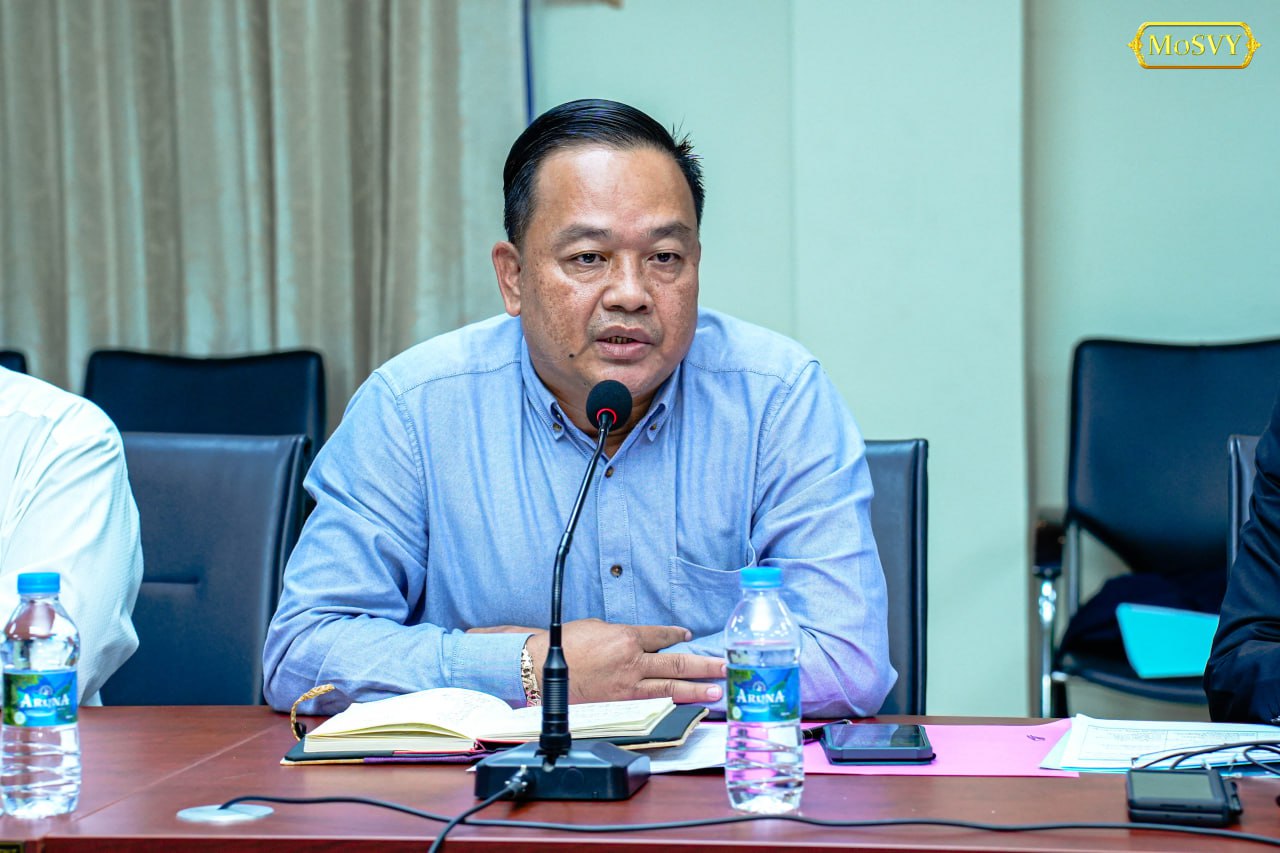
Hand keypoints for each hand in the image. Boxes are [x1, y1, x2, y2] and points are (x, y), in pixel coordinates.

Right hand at [522, 618, 724, 703]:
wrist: (540, 669)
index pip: (660, 635)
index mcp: (626, 637)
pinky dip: (670, 701)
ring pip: (670, 686)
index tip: (688, 635)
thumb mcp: (598, 628)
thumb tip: (640, 642)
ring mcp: (628, 686)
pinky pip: (651, 701)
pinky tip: (685, 703)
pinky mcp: (620, 704)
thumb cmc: (566, 645)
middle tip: (726, 664)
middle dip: (704, 663)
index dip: (676, 635)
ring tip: (717, 689)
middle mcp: (632, 661)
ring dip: (696, 687)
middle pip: (676, 661)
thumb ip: (623, 636)